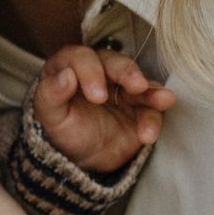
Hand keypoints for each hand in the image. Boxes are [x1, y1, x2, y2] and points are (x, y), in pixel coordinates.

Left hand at [33, 45, 175, 171]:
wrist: (83, 157)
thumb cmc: (64, 130)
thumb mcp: (50, 116)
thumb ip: (50, 94)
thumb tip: (65, 75)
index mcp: (70, 66)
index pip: (80, 56)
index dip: (90, 71)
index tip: (97, 96)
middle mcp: (98, 71)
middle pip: (113, 61)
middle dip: (126, 71)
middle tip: (135, 86)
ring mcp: (122, 87)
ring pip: (139, 80)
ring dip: (151, 91)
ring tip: (163, 100)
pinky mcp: (141, 105)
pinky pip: (151, 108)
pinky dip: (152, 119)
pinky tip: (147, 134)